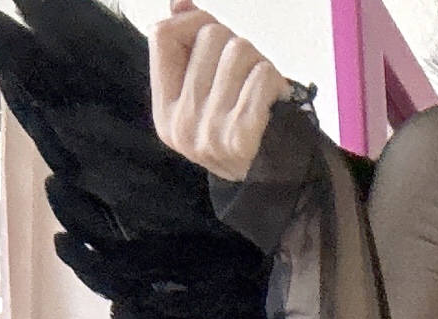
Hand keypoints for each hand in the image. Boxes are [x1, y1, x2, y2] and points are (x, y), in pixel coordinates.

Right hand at [150, 1, 293, 180]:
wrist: (274, 181)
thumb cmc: (242, 129)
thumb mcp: (206, 93)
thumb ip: (190, 47)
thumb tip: (179, 3)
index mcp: (164, 112)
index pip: (162, 35)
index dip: (192, 22)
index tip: (211, 36)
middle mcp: (181, 124)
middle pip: (209, 36)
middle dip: (236, 44)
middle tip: (247, 77)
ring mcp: (210, 133)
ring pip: (239, 50)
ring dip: (259, 62)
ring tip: (260, 91)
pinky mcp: (241, 137)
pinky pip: (261, 76)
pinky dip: (275, 81)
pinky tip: (275, 101)